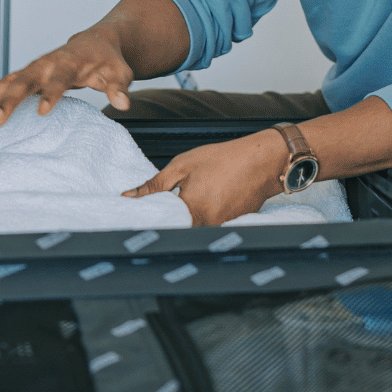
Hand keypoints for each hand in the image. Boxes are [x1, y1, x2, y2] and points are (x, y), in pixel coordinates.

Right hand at [0, 28, 136, 126]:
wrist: (95, 42)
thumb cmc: (108, 60)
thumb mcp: (120, 72)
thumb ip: (119, 87)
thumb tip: (124, 103)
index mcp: (70, 62)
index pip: (59, 78)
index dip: (51, 93)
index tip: (42, 112)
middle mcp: (47, 64)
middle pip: (24, 80)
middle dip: (8, 100)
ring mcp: (34, 69)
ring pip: (7, 82)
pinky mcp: (27, 76)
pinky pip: (3, 86)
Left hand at [123, 130, 287, 226]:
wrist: (262, 161)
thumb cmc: (224, 159)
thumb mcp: (182, 166)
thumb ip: (154, 184)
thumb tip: (129, 197)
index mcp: (192, 210)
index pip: (163, 226)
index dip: (152, 222)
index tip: (141, 219)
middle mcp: (208, 224)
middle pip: (179, 232)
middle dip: (170, 223)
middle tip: (164, 210)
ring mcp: (222, 228)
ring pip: (196, 230)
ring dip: (187, 221)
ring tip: (190, 202)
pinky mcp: (232, 226)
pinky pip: (212, 227)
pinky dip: (205, 218)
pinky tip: (209, 202)